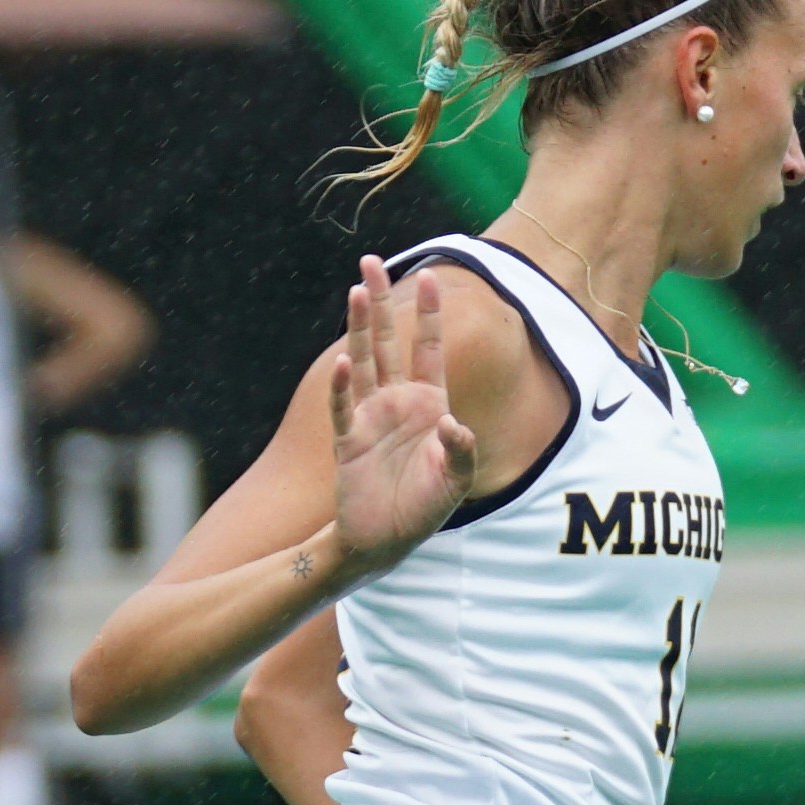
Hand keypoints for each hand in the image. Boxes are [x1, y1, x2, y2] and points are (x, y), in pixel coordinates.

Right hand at [323, 256, 475, 580]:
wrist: (385, 541)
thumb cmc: (423, 508)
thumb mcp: (456, 480)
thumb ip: (461, 450)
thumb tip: (454, 424)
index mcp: (428, 404)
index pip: (429, 348)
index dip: (429, 313)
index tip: (431, 274)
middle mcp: (396, 402)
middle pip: (388, 341)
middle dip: (382, 302)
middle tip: (370, 263)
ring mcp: (369, 417)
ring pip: (364, 362)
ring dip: (360, 328)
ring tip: (357, 291)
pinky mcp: (348, 440)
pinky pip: (344, 407)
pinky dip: (343, 387)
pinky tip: (344, 362)